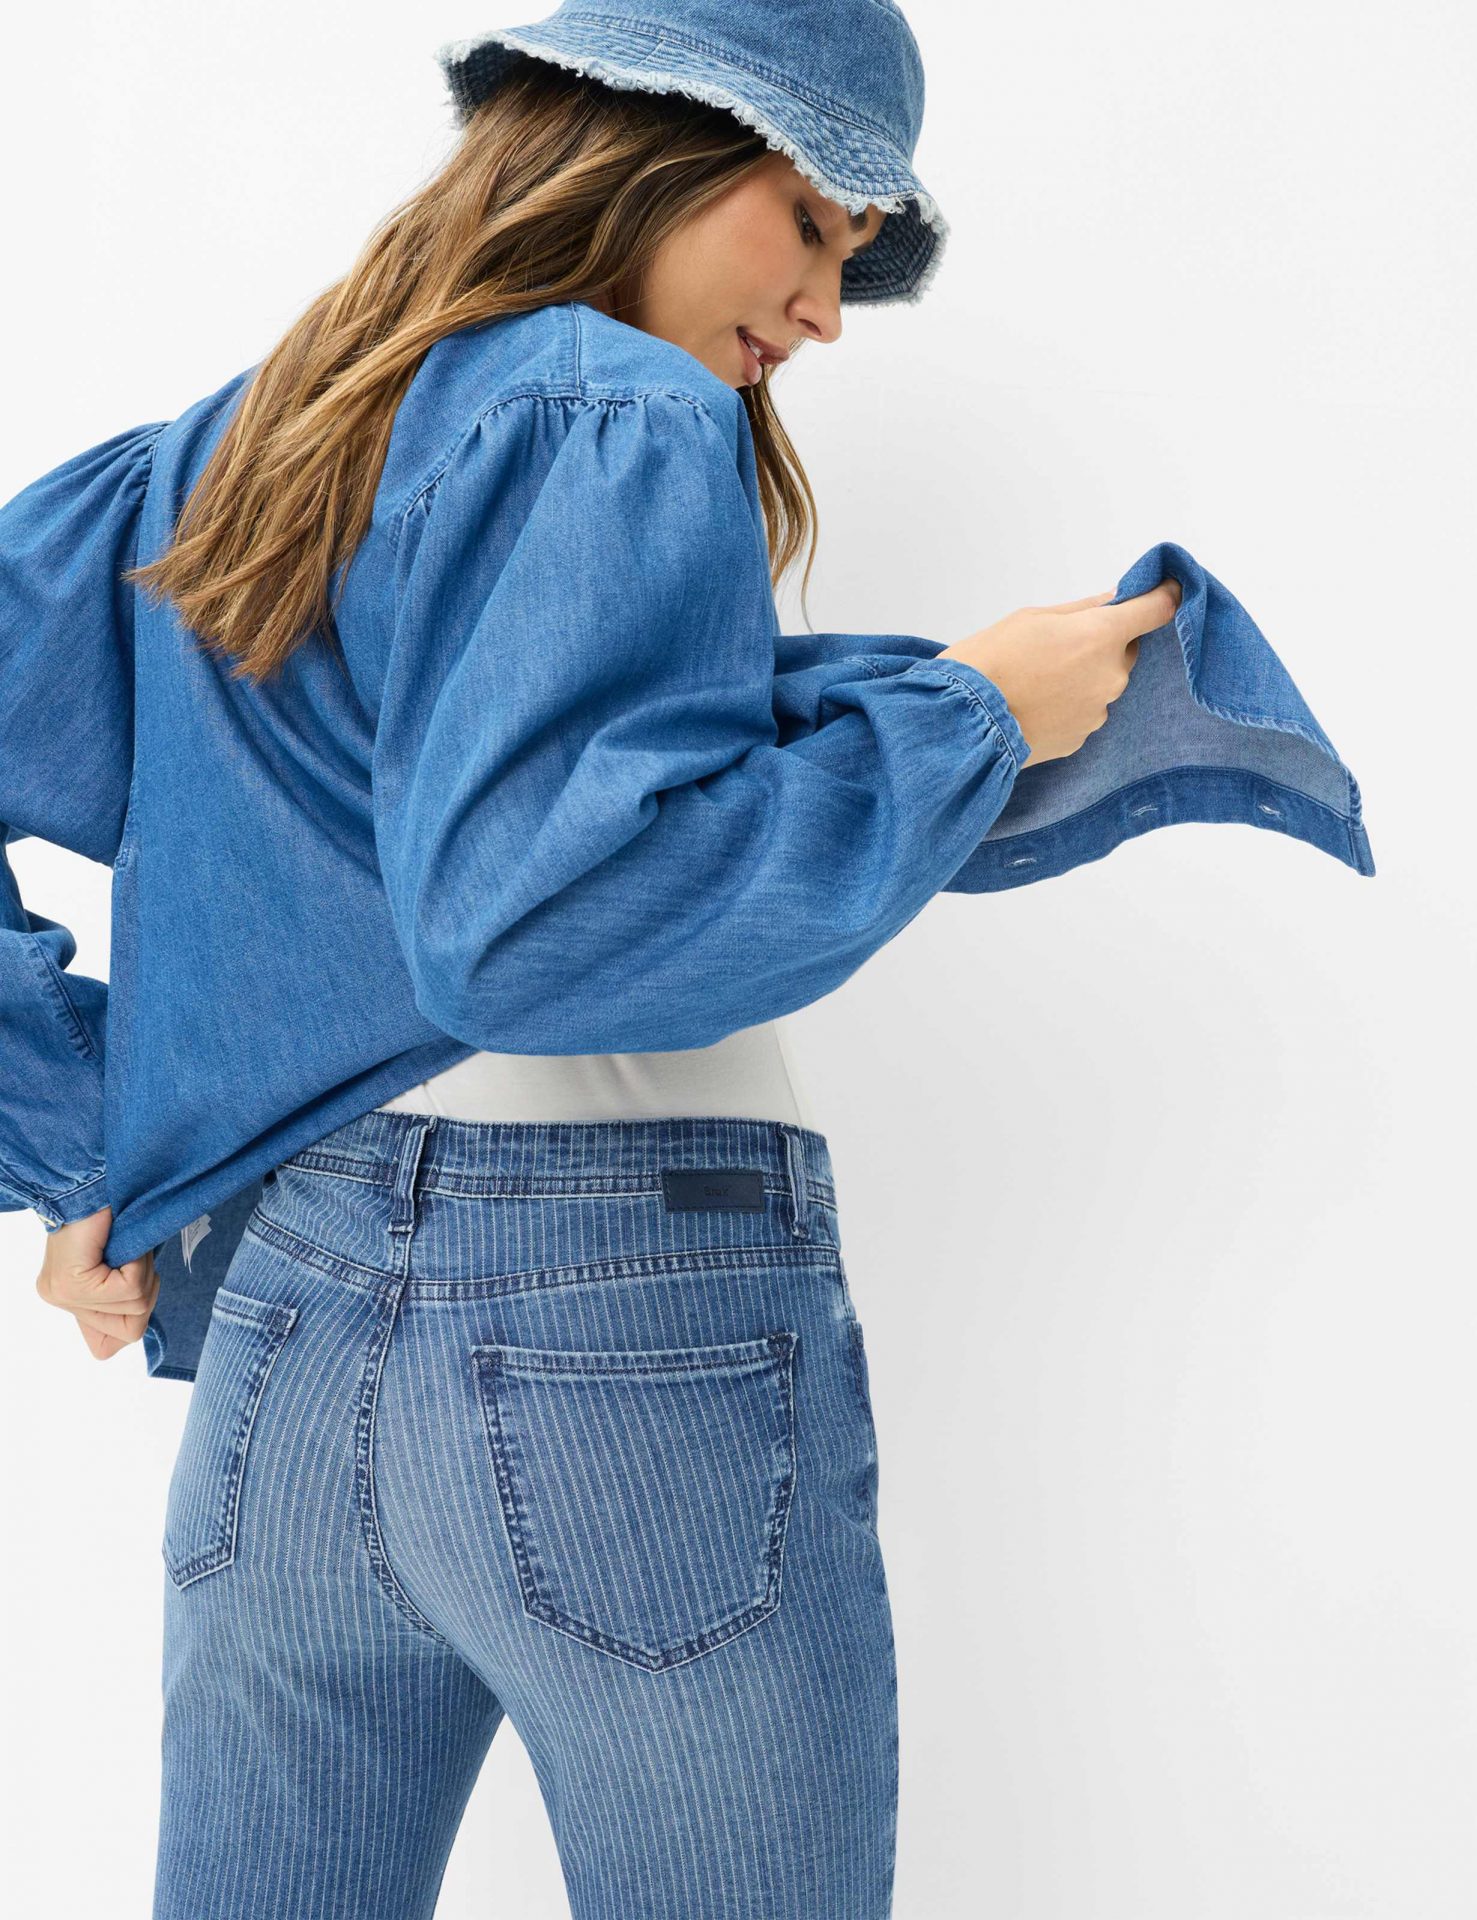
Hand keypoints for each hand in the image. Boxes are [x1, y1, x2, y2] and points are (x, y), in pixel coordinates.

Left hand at [35, 1206, 159, 1360]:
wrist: (98, 1177)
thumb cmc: (117, 1213)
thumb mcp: (125, 1262)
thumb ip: (125, 1295)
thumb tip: (140, 1326)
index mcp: (69, 1297)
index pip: (104, 1347)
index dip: (131, 1320)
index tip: (128, 1280)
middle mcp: (60, 1299)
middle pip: (128, 1332)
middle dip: (145, 1293)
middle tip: (134, 1261)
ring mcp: (62, 1294)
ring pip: (134, 1307)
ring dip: (145, 1273)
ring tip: (129, 1248)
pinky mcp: (72, 1282)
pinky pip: (127, 1289)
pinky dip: (140, 1265)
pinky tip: (127, 1246)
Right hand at [937, 579, 1182, 765]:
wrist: (962, 723)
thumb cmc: (988, 661)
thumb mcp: (1031, 618)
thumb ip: (1082, 610)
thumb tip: (1114, 601)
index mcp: (1101, 636)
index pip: (1157, 609)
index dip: (1165, 596)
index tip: (1167, 590)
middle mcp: (1110, 676)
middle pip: (1124, 651)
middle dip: (1101, 645)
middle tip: (1057, 646)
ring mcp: (1098, 711)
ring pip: (1102, 684)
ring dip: (1082, 677)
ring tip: (1038, 680)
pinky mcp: (1081, 739)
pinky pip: (1085, 712)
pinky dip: (1068, 705)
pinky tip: (1036, 703)